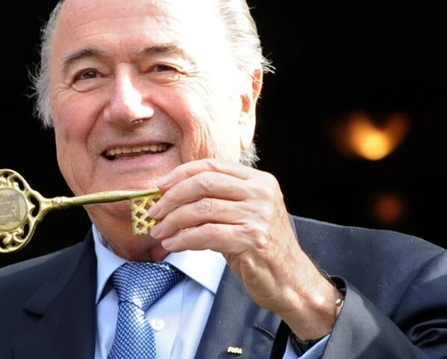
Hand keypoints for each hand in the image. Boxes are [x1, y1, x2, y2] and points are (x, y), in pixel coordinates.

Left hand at [146, 158, 341, 339]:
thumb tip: (174, 196)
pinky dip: (184, 239)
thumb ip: (220, 200)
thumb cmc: (264, 249)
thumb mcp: (246, 215)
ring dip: (173, 222)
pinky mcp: (252, 239)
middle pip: (204, 183)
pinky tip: (173, 244)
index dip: (181, 174)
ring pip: (202, 209)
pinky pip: (207, 234)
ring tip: (160, 232)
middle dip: (172, 197)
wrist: (291, 281)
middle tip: (155, 212)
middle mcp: (261, 194)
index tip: (160, 186)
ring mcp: (258, 216)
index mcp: (260, 181)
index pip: (213, 166)